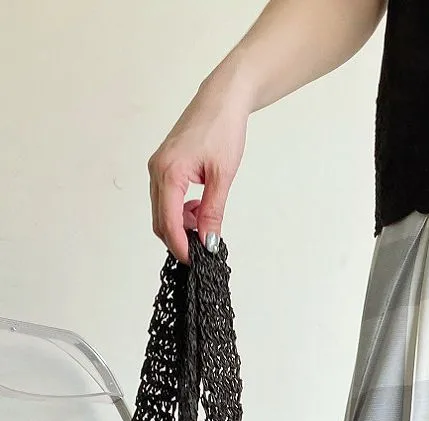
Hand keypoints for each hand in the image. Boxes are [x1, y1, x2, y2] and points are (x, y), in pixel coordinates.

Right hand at [148, 83, 249, 262]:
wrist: (221, 100)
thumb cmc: (222, 130)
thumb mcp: (222, 177)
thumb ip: (212, 212)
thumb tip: (209, 242)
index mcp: (168, 173)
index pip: (168, 223)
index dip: (181, 247)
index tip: (196, 262)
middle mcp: (156, 170)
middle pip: (160, 221)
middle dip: (180, 239)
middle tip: (204, 249)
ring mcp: (157, 167)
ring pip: (162, 211)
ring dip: (181, 225)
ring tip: (206, 221)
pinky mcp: (163, 166)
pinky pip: (165, 198)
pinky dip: (180, 211)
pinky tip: (199, 207)